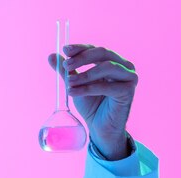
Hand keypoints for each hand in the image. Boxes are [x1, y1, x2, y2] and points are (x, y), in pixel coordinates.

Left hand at [47, 44, 137, 159]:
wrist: (99, 127)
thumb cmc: (90, 105)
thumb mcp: (75, 84)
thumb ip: (67, 71)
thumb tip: (51, 56)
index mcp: (112, 62)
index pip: (96, 49)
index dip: (81, 48)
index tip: (65, 49)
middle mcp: (124, 66)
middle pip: (103, 53)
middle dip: (82, 58)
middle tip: (66, 65)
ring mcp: (129, 78)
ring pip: (107, 67)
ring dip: (85, 74)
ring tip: (69, 82)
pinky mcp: (128, 91)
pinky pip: (106, 86)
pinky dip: (88, 88)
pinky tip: (73, 92)